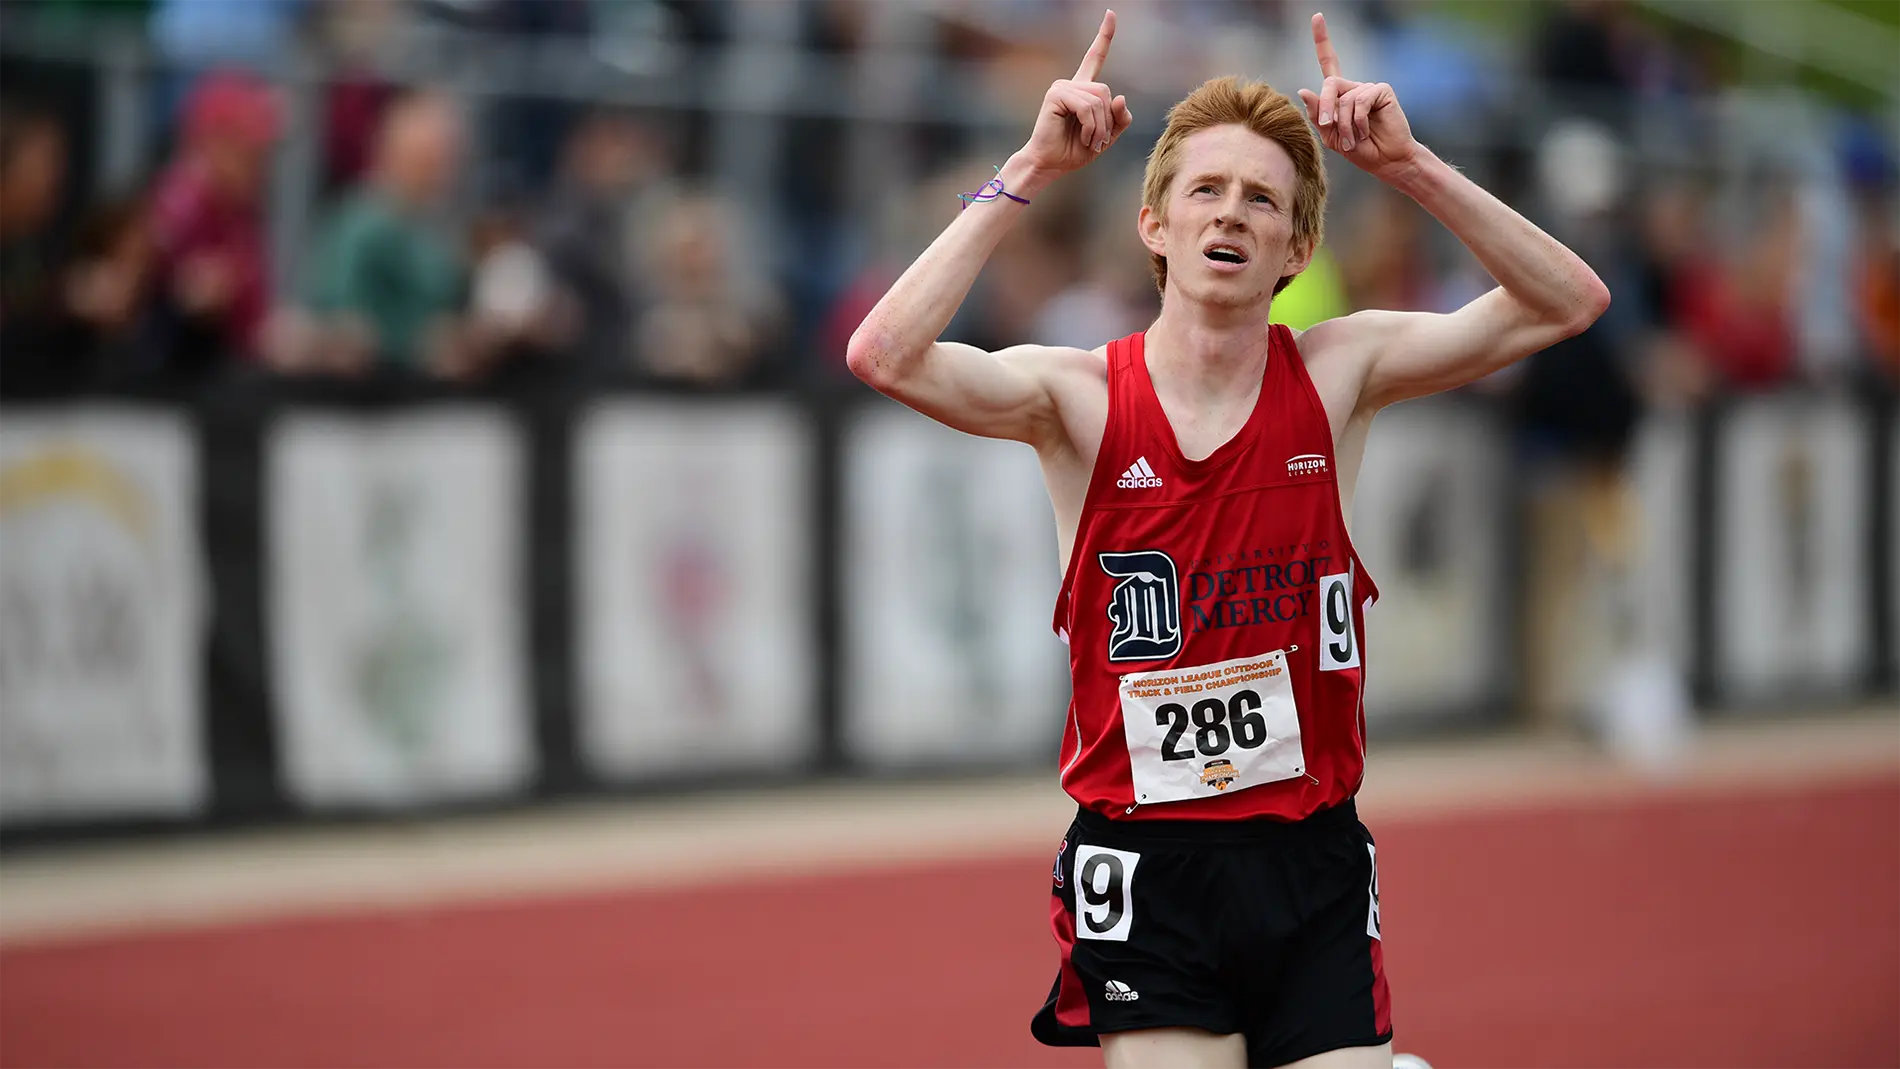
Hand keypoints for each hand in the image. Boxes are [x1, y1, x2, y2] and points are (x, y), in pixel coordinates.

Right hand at [1016, 10, 1134, 178]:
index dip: (1104, 36)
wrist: (1050, 164)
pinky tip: (1084, 138)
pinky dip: (1091, 126)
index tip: (1111, 13)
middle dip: (1108, 121)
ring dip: (1100, 127)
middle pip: (1106, 92)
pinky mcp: (1056, 95)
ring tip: (1090, 142)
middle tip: (1098, 142)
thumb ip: (1119, 119)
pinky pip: (1087, 107)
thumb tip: (1121, 98)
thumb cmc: (1074, 151)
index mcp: (1083, 90)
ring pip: (1099, 100)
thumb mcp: (1106, 137)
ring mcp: (1062, 87)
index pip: (1095, 57)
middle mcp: (1072, 84)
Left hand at [1297, 13, 1417, 178]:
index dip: (1322, 39)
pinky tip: (1365, 131)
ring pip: (1343, 99)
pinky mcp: (1381, 90)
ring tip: (1353, 139)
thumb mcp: (1331, 136)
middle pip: (1329, 84)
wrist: (1386, 160)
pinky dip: (1357, 121)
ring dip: (1344, 124)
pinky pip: (1360, 101)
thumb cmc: (1359, 150)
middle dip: (1326, 108)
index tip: (1317, 16)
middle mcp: (1354, 86)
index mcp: (1340, 94)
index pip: (1329, 62)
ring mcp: (1368, 87)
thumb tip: (1304, 90)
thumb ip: (1318, 115)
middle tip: (1330, 128)